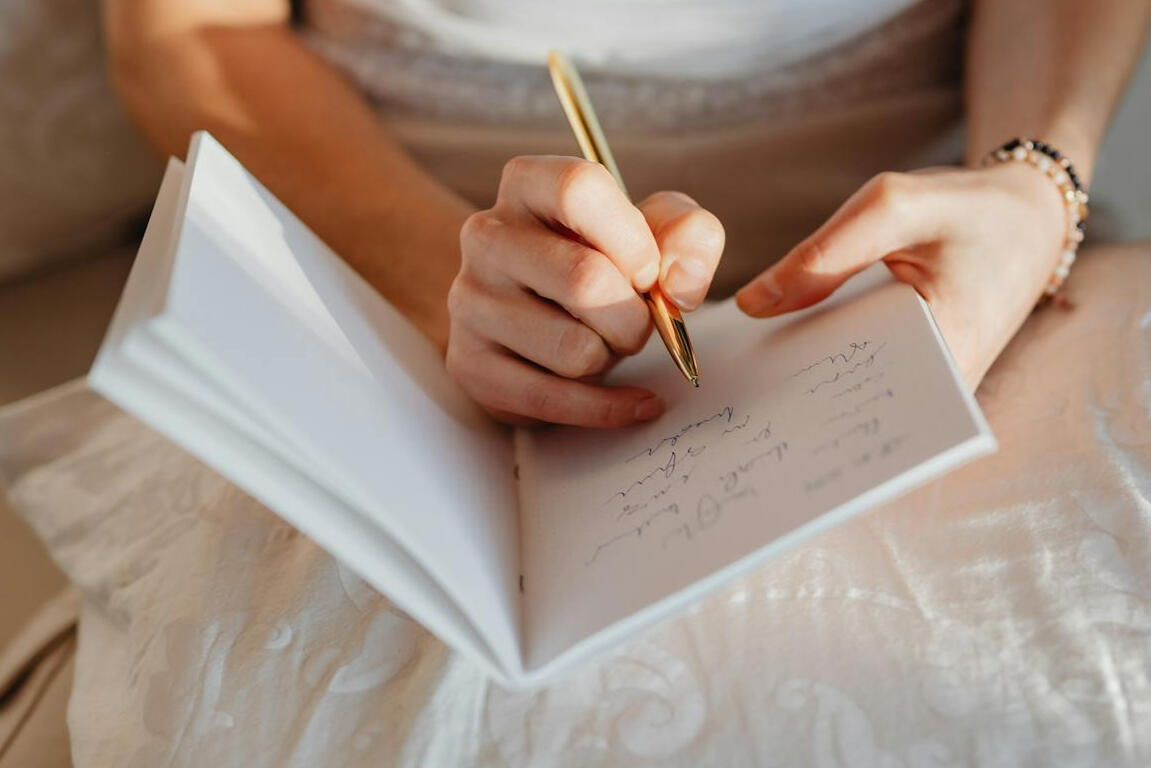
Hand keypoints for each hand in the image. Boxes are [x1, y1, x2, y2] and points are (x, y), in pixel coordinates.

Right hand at [447, 155, 724, 426]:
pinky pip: (554, 400)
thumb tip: (680, 283)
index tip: (649, 272)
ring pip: (573, 349)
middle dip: (635, 317)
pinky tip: (635, 401)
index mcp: (527, 184)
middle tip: (635, 322)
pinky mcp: (470, 364)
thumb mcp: (654, 232)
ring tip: (602, 344)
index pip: (578, 189)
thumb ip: (688, 235)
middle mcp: (487, 236)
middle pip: (584, 279)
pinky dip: (610, 408)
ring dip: (611, 358)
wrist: (539, 317)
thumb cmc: (602, 264)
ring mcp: (469, 301)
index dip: (632, 238)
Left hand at [735, 163, 1067, 389]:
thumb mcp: (896, 207)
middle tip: (738, 407)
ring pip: (851, 398)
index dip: (810, 409)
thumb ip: (823, 255)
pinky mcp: (912, 371)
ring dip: (804, 388)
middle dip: (798, 405)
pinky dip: (822, 363)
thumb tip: (751, 305)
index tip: (760, 409)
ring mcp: (927, 385)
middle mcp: (941, 387)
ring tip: (747, 388)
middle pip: (853, 409)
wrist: (1025, 219)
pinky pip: (858, 375)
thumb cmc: (966, 211)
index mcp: (949, 353)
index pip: (866, 401)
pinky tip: (777, 359)